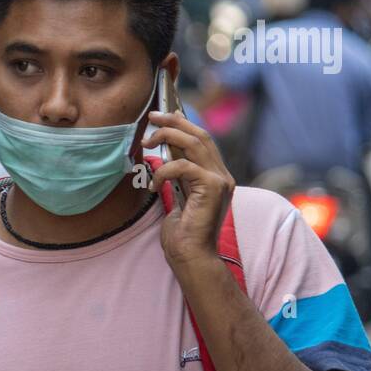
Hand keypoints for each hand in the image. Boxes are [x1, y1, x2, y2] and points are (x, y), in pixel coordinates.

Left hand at [141, 110, 235, 270]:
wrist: (190, 256)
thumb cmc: (181, 232)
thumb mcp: (178, 195)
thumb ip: (177, 175)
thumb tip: (164, 151)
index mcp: (216, 176)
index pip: (202, 140)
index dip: (183, 124)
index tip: (164, 114)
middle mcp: (223, 175)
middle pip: (200, 135)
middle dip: (175, 121)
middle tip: (152, 117)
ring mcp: (221, 181)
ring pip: (194, 143)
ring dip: (167, 136)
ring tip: (147, 141)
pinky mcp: (213, 188)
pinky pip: (183, 166)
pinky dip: (164, 171)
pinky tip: (153, 184)